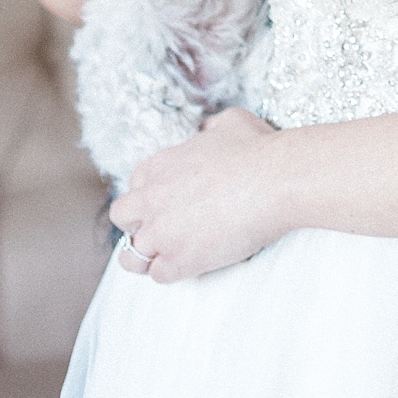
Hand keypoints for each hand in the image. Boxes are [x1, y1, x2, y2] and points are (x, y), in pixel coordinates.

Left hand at [111, 108, 281, 281]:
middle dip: (137, 224)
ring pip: (131, 255)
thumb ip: (209, 129)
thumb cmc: (257, 149)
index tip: (166, 202)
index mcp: (161, 164)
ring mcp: (163, 231)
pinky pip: (158, 276)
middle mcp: (153, 198)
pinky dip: (170, 273)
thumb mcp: (228, 122)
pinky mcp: (180, 259)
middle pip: (122, 217)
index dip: (149, 194)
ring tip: (166, 256)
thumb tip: (208, 132)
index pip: (135, 184)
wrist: (275, 180)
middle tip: (161, 228)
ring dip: (146, 255)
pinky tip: (189, 265)